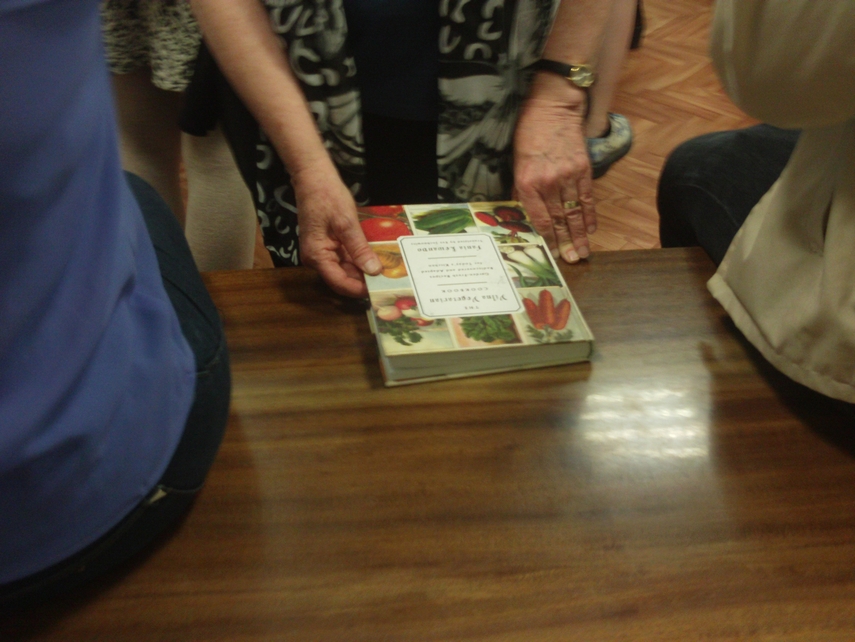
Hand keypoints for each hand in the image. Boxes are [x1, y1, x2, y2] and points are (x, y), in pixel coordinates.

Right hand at [291, 162, 380, 297]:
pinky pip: (346, 258)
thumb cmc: (327, 196)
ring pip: (346, 269)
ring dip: (364, 270)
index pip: (339, 282)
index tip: (379, 289)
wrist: (314, 177)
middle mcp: (317, 259)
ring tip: (386, 270)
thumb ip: (359, 249)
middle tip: (388, 280)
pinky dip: (360, 258)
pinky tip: (375, 258)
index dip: (359, 289)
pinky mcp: (329, 245)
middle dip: (364, 280)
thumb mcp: (346, 223)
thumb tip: (374, 271)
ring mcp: (323, 252)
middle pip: (343, 278)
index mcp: (316, 256)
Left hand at [513, 91, 596, 263]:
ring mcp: (568, 176)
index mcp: (528, 182)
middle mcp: (548, 182)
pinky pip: (587, 197)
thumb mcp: (516, 161)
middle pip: (559, 220)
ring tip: (584, 252)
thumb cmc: (528, 133)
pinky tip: (591, 229)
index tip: (553, 254)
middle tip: (573, 261)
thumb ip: (522, 189)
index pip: (539, 218)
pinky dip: (590, 215)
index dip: (548, 238)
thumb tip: (525, 213)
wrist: (553, 107)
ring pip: (575, 212)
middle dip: (566, 243)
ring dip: (580, 235)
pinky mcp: (583, 169)